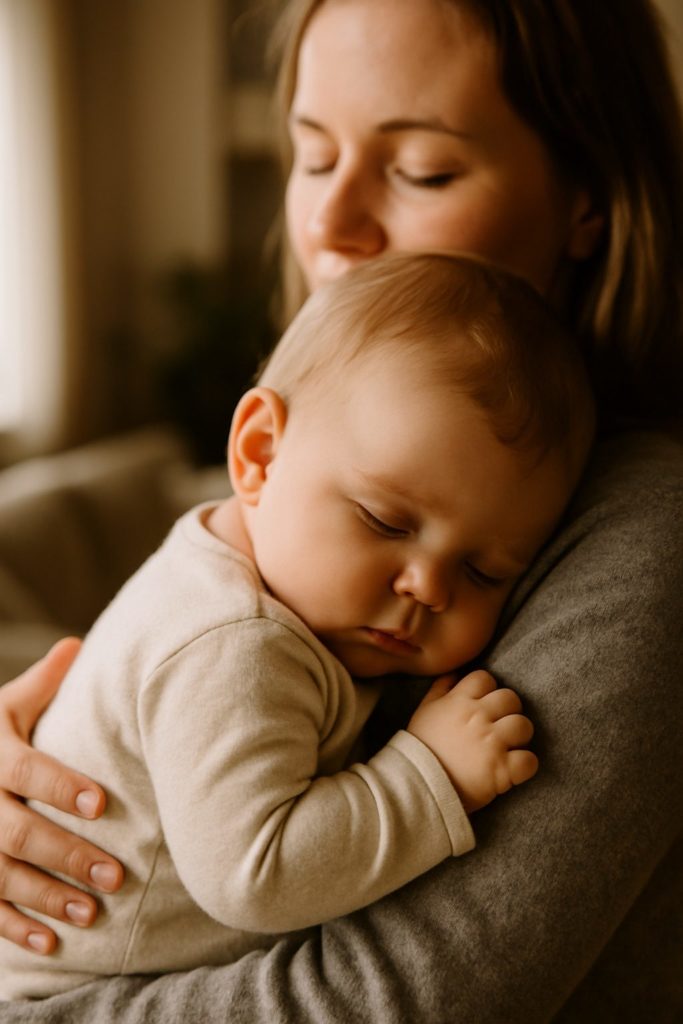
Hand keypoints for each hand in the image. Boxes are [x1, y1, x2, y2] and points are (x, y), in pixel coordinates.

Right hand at [0, 639, 123, 953]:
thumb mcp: (5, 706)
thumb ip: (42, 682)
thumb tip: (77, 644)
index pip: (24, 770)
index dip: (60, 786)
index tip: (100, 802)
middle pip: (16, 832)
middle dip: (64, 854)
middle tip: (114, 874)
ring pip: (0, 875)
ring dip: (46, 898)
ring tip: (92, 914)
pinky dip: (15, 929)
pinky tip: (52, 944)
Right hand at [407, 670, 537, 812]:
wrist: (417, 786)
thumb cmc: (421, 747)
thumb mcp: (425, 710)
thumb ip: (441, 688)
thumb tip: (456, 673)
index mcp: (459, 701)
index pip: (485, 678)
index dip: (487, 690)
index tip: (484, 704)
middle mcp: (477, 717)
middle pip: (510, 698)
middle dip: (508, 710)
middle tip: (500, 726)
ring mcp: (492, 743)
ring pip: (524, 725)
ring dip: (519, 736)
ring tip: (508, 746)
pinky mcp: (501, 770)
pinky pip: (530, 760)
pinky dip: (525, 764)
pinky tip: (513, 768)